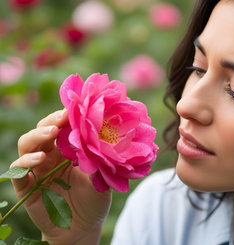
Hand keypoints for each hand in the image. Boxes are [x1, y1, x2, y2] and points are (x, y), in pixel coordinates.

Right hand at [11, 109, 111, 244]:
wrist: (83, 227)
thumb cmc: (95, 198)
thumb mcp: (102, 176)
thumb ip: (99, 158)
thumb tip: (103, 136)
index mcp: (69, 148)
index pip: (64, 126)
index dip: (67, 116)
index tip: (76, 108)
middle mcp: (51, 154)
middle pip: (43, 129)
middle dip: (51, 120)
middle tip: (62, 117)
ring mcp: (37, 169)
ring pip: (27, 144)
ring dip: (37, 136)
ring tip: (51, 133)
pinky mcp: (26, 186)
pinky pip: (18, 170)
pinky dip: (25, 162)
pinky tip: (38, 159)